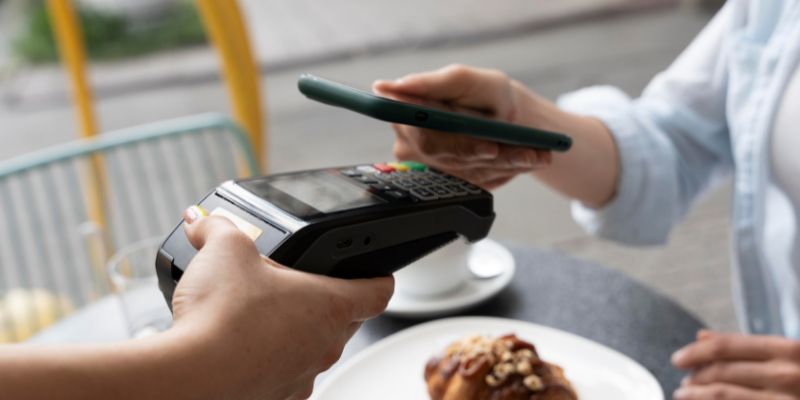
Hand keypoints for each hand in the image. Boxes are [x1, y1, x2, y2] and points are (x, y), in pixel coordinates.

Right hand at [172, 206, 394, 399]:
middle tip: (300, 283)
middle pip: (346, 319)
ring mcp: (303, 375)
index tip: (375, 270)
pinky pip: (286, 372)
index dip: (381, 276)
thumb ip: (219, 227)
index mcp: (331, 305)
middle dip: (327, 300)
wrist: (193, 375)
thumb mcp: (225, 249)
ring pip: (314, 348)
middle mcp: (325, 345)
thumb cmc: (223, 316)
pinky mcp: (276, 396)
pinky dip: (273, 358)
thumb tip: (204, 220)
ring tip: (264, 313)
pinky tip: (244, 344)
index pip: (379, 291)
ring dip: (298, 331)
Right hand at [373, 64, 552, 189]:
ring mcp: (432, 166)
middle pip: (452, 161)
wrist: (503, 112)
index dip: (458, 146)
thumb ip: (430, 83)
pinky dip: (508, 170)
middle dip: (493, 157)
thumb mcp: (463, 79)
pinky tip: (528, 159)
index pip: (425, 139)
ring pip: (471, 173)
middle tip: (529, 153)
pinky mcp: (453, 180)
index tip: (490, 149)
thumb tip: (388, 87)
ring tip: (538, 155)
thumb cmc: (482, 92)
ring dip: (507, 164)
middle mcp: (413, 144)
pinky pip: (480, 182)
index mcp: (406, 114)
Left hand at [672, 330, 799, 398]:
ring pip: (724, 395)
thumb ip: (747, 347)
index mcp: (788, 350)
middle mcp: (787, 374)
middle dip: (695, 376)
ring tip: (683, 394)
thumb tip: (701, 336)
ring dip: (696, 395)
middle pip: (722, 371)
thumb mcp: (789, 356)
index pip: (727, 346)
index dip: (696, 352)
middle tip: (683, 380)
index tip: (678, 358)